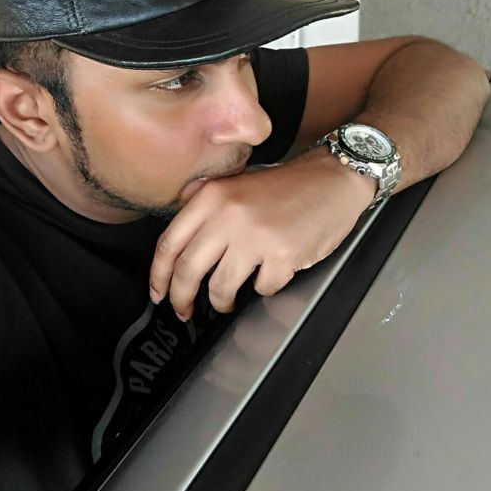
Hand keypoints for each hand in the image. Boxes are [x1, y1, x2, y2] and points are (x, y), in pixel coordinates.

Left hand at [149, 146, 375, 319]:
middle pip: (188, 270)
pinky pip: (261, 289)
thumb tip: (175, 237)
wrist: (332, 180)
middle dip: (181, 299)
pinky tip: (268, 276)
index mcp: (211, 197)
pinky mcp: (283, 255)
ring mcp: (256, 236)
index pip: (169, 243)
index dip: (158, 275)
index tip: (158, 293)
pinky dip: (263, 289)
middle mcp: (228, 215)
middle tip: (183, 310)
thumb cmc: (285, 187)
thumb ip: (201, 202)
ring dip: (221, 301)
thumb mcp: (234, 183)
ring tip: (226, 301)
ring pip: (220, 287)